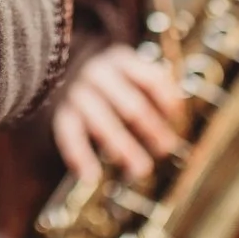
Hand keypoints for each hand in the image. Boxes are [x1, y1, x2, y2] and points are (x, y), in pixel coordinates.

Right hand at [50, 43, 185, 182]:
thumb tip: (177, 112)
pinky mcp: (62, 112)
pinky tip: (90, 177)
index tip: (177, 118)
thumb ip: (153, 87)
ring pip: (102, 124)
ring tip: (140, 170)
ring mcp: (78, 93)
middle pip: (131, 105)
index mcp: (121, 61)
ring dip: (123, 148)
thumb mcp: (131, 71)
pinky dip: (79, 156)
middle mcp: (98, 74)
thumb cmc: (111, 79)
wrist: (62, 69)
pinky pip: (69, 136)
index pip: (150, 79)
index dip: (167, 100)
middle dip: (151, 130)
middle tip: (165, 149)